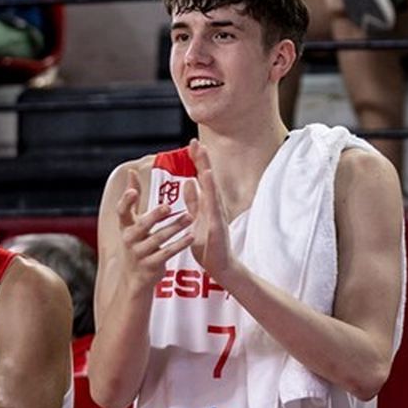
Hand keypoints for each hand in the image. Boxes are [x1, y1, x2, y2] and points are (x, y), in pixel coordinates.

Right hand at [114, 179, 193, 296]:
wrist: (135, 277)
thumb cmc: (137, 241)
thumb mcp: (132, 221)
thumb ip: (133, 197)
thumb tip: (131, 171)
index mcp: (125, 226)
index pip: (121, 212)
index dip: (126, 202)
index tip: (133, 191)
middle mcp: (130, 239)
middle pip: (142, 225)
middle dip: (155, 216)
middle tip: (168, 206)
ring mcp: (139, 253)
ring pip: (158, 239)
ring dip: (174, 228)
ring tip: (189, 217)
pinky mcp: (151, 265)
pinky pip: (167, 254)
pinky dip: (179, 245)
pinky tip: (191, 236)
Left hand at [182, 138, 234, 283]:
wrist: (220, 266)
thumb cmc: (208, 245)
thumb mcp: (196, 219)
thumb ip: (193, 202)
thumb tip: (187, 182)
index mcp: (207, 203)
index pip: (202, 178)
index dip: (197, 162)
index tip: (192, 145)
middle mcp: (214, 205)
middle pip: (208, 178)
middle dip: (202, 160)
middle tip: (195, 142)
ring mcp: (217, 213)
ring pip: (211, 187)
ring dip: (206, 169)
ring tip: (202, 153)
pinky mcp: (217, 223)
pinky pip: (212, 203)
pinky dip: (210, 189)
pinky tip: (207, 177)